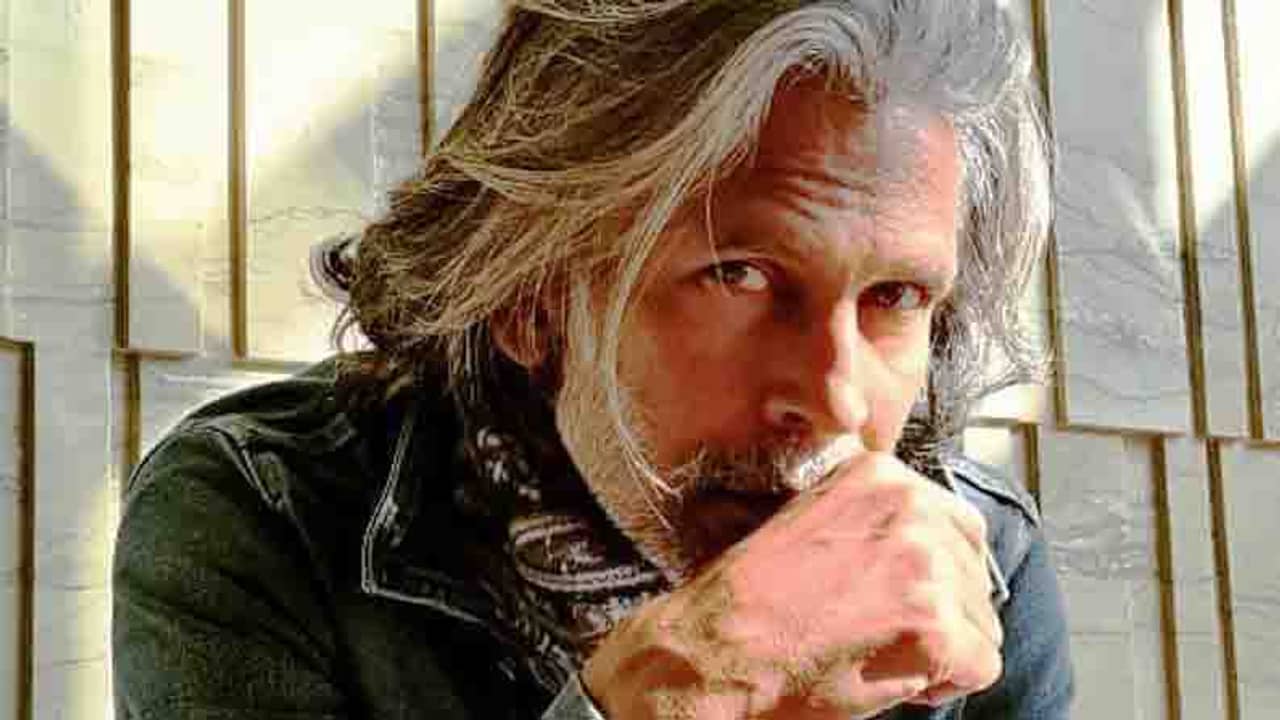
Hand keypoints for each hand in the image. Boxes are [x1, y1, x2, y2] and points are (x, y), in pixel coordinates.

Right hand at [581, 452, 1001, 718]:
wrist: (716, 649)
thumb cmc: (752, 599)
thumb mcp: (813, 522)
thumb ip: (877, 519)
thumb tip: (938, 545)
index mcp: (880, 475)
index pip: (959, 525)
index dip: (936, 575)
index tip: (893, 597)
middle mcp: (911, 508)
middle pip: (974, 575)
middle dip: (940, 613)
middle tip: (878, 631)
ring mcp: (926, 567)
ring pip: (981, 622)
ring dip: (940, 649)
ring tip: (875, 651)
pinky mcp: (935, 628)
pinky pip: (982, 665)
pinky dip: (941, 684)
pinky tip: (887, 677)